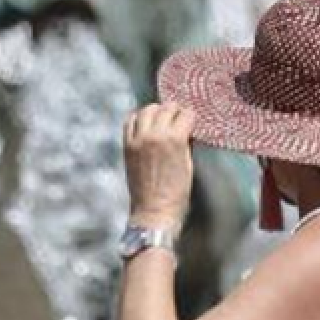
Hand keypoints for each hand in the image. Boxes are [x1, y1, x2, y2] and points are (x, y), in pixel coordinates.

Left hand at [123, 103, 195, 230]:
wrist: (154, 210)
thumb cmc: (177, 193)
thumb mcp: (188, 164)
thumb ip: (185, 142)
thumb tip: (184, 127)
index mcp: (175, 139)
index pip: (186, 114)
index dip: (191, 117)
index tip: (192, 121)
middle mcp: (155, 135)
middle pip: (166, 108)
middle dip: (175, 111)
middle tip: (179, 116)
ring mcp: (138, 139)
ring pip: (146, 110)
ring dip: (156, 110)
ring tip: (162, 117)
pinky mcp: (127, 146)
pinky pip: (130, 121)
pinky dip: (138, 118)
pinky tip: (145, 123)